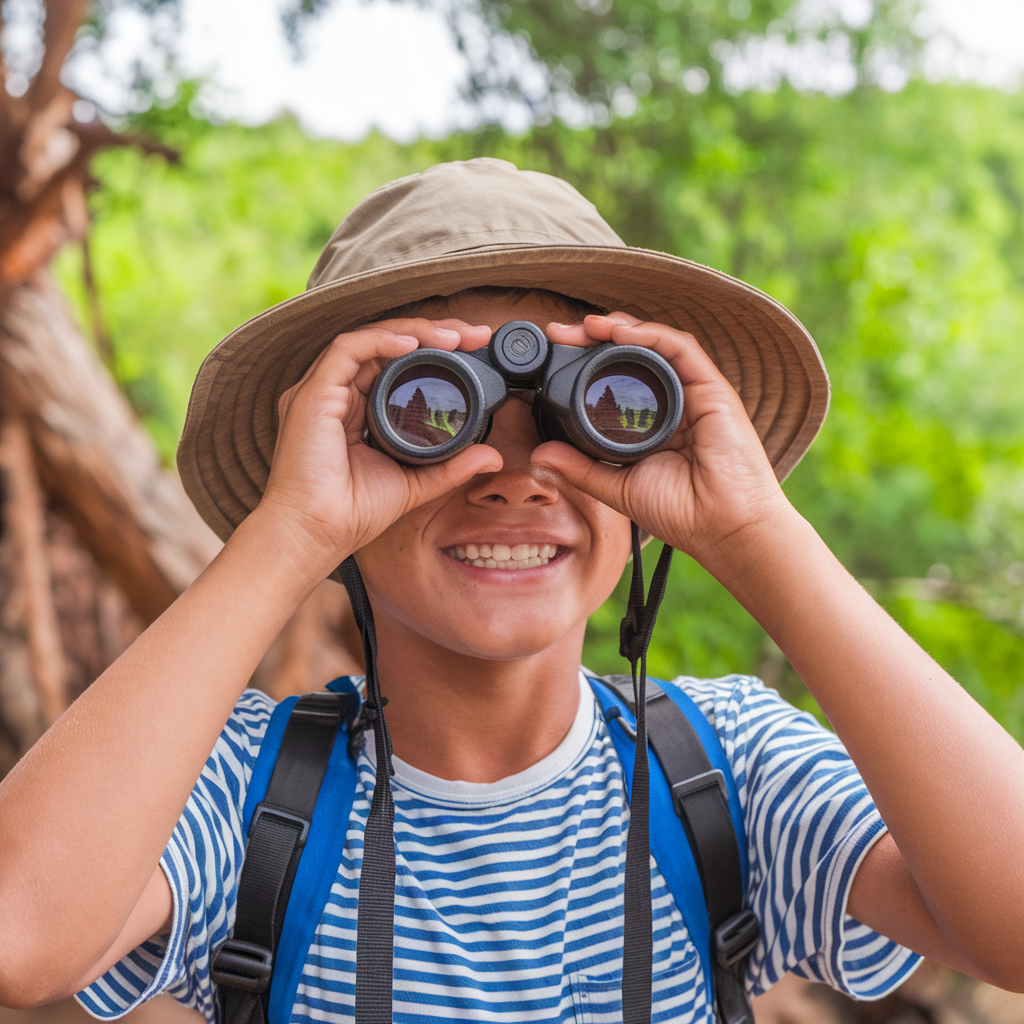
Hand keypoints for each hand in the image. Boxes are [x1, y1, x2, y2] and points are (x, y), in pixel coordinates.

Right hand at [255, 318, 501, 579]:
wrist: (315, 534)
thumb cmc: (351, 513)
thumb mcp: (415, 482)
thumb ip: (451, 466)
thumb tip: (492, 456)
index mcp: (356, 409)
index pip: (397, 363)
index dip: (435, 350)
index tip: (475, 348)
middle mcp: (338, 393)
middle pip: (387, 345)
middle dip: (433, 332)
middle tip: (475, 334)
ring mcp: (322, 390)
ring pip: (371, 339)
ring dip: (414, 332)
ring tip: (454, 336)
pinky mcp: (312, 394)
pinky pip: (347, 350)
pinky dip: (381, 341)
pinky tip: (412, 344)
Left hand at [534, 313, 795, 578]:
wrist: (723, 528)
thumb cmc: (682, 513)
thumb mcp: (617, 488)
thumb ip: (580, 469)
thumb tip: (538, 456)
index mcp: (652, 422)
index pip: (617, 378)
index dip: (585, 362)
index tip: (552, 355)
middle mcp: (673, 401)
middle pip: (633, 354)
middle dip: (595, 337)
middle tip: (560, 332)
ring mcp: (694, 392)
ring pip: (655, 343)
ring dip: (619, 327)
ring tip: (585, 325)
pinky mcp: (713, 389)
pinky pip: (679, 348)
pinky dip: (649, 334)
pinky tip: (621, 332)